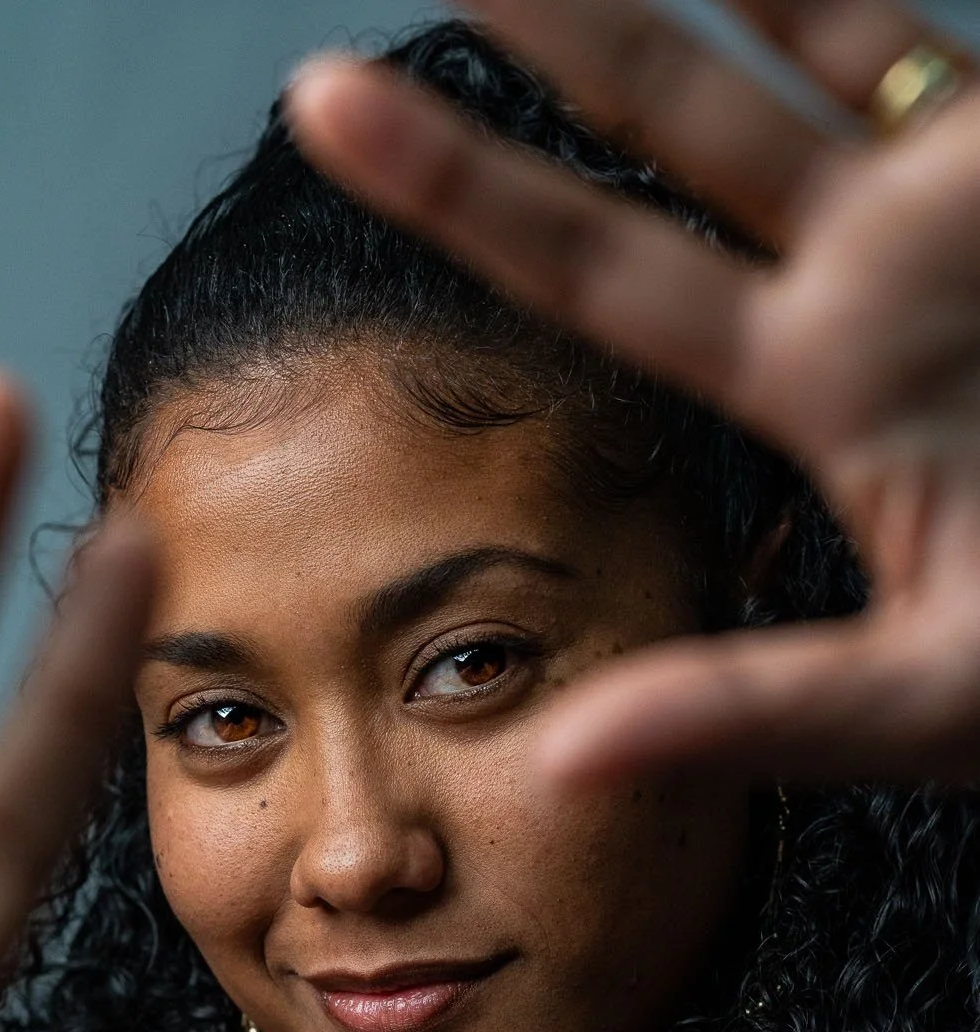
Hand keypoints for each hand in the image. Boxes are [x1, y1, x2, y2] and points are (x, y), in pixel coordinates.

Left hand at [289, 2, 979, 787]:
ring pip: (809, 26)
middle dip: (557, 23)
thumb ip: (751, 712)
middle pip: (672, 120)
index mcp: (817, 386)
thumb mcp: (924, 699)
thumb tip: (559, 757)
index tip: (318, 101)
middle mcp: (870, 275)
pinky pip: (929, 30)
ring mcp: (962, 199)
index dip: (462, 187)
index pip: (597, 271)